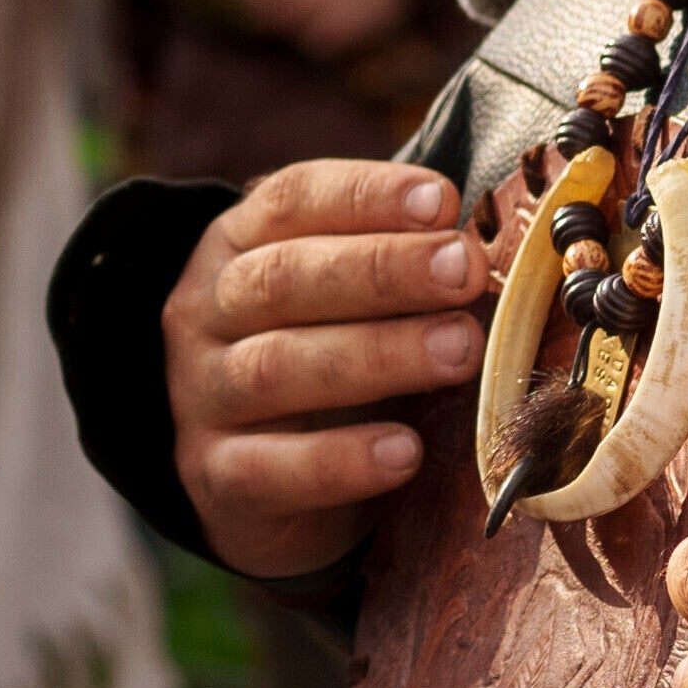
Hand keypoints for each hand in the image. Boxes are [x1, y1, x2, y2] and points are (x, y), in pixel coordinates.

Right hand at [161, 159, 491, 583]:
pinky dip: (341, 460)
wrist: (262, 491)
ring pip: (276, 367)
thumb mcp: (352, 306)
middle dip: (381, 269)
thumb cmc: (326, 368)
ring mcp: (202, 397)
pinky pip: (271, 468)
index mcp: (237, 247)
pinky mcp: (218, 479)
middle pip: (284, 277)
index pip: (291, 201)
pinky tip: (405, 452)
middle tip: (463, 271)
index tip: (444, 202)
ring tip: (458, 350)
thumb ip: (402, 272)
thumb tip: (485, 252)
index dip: (367, 196)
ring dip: (377, 355)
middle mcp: (206, 313)